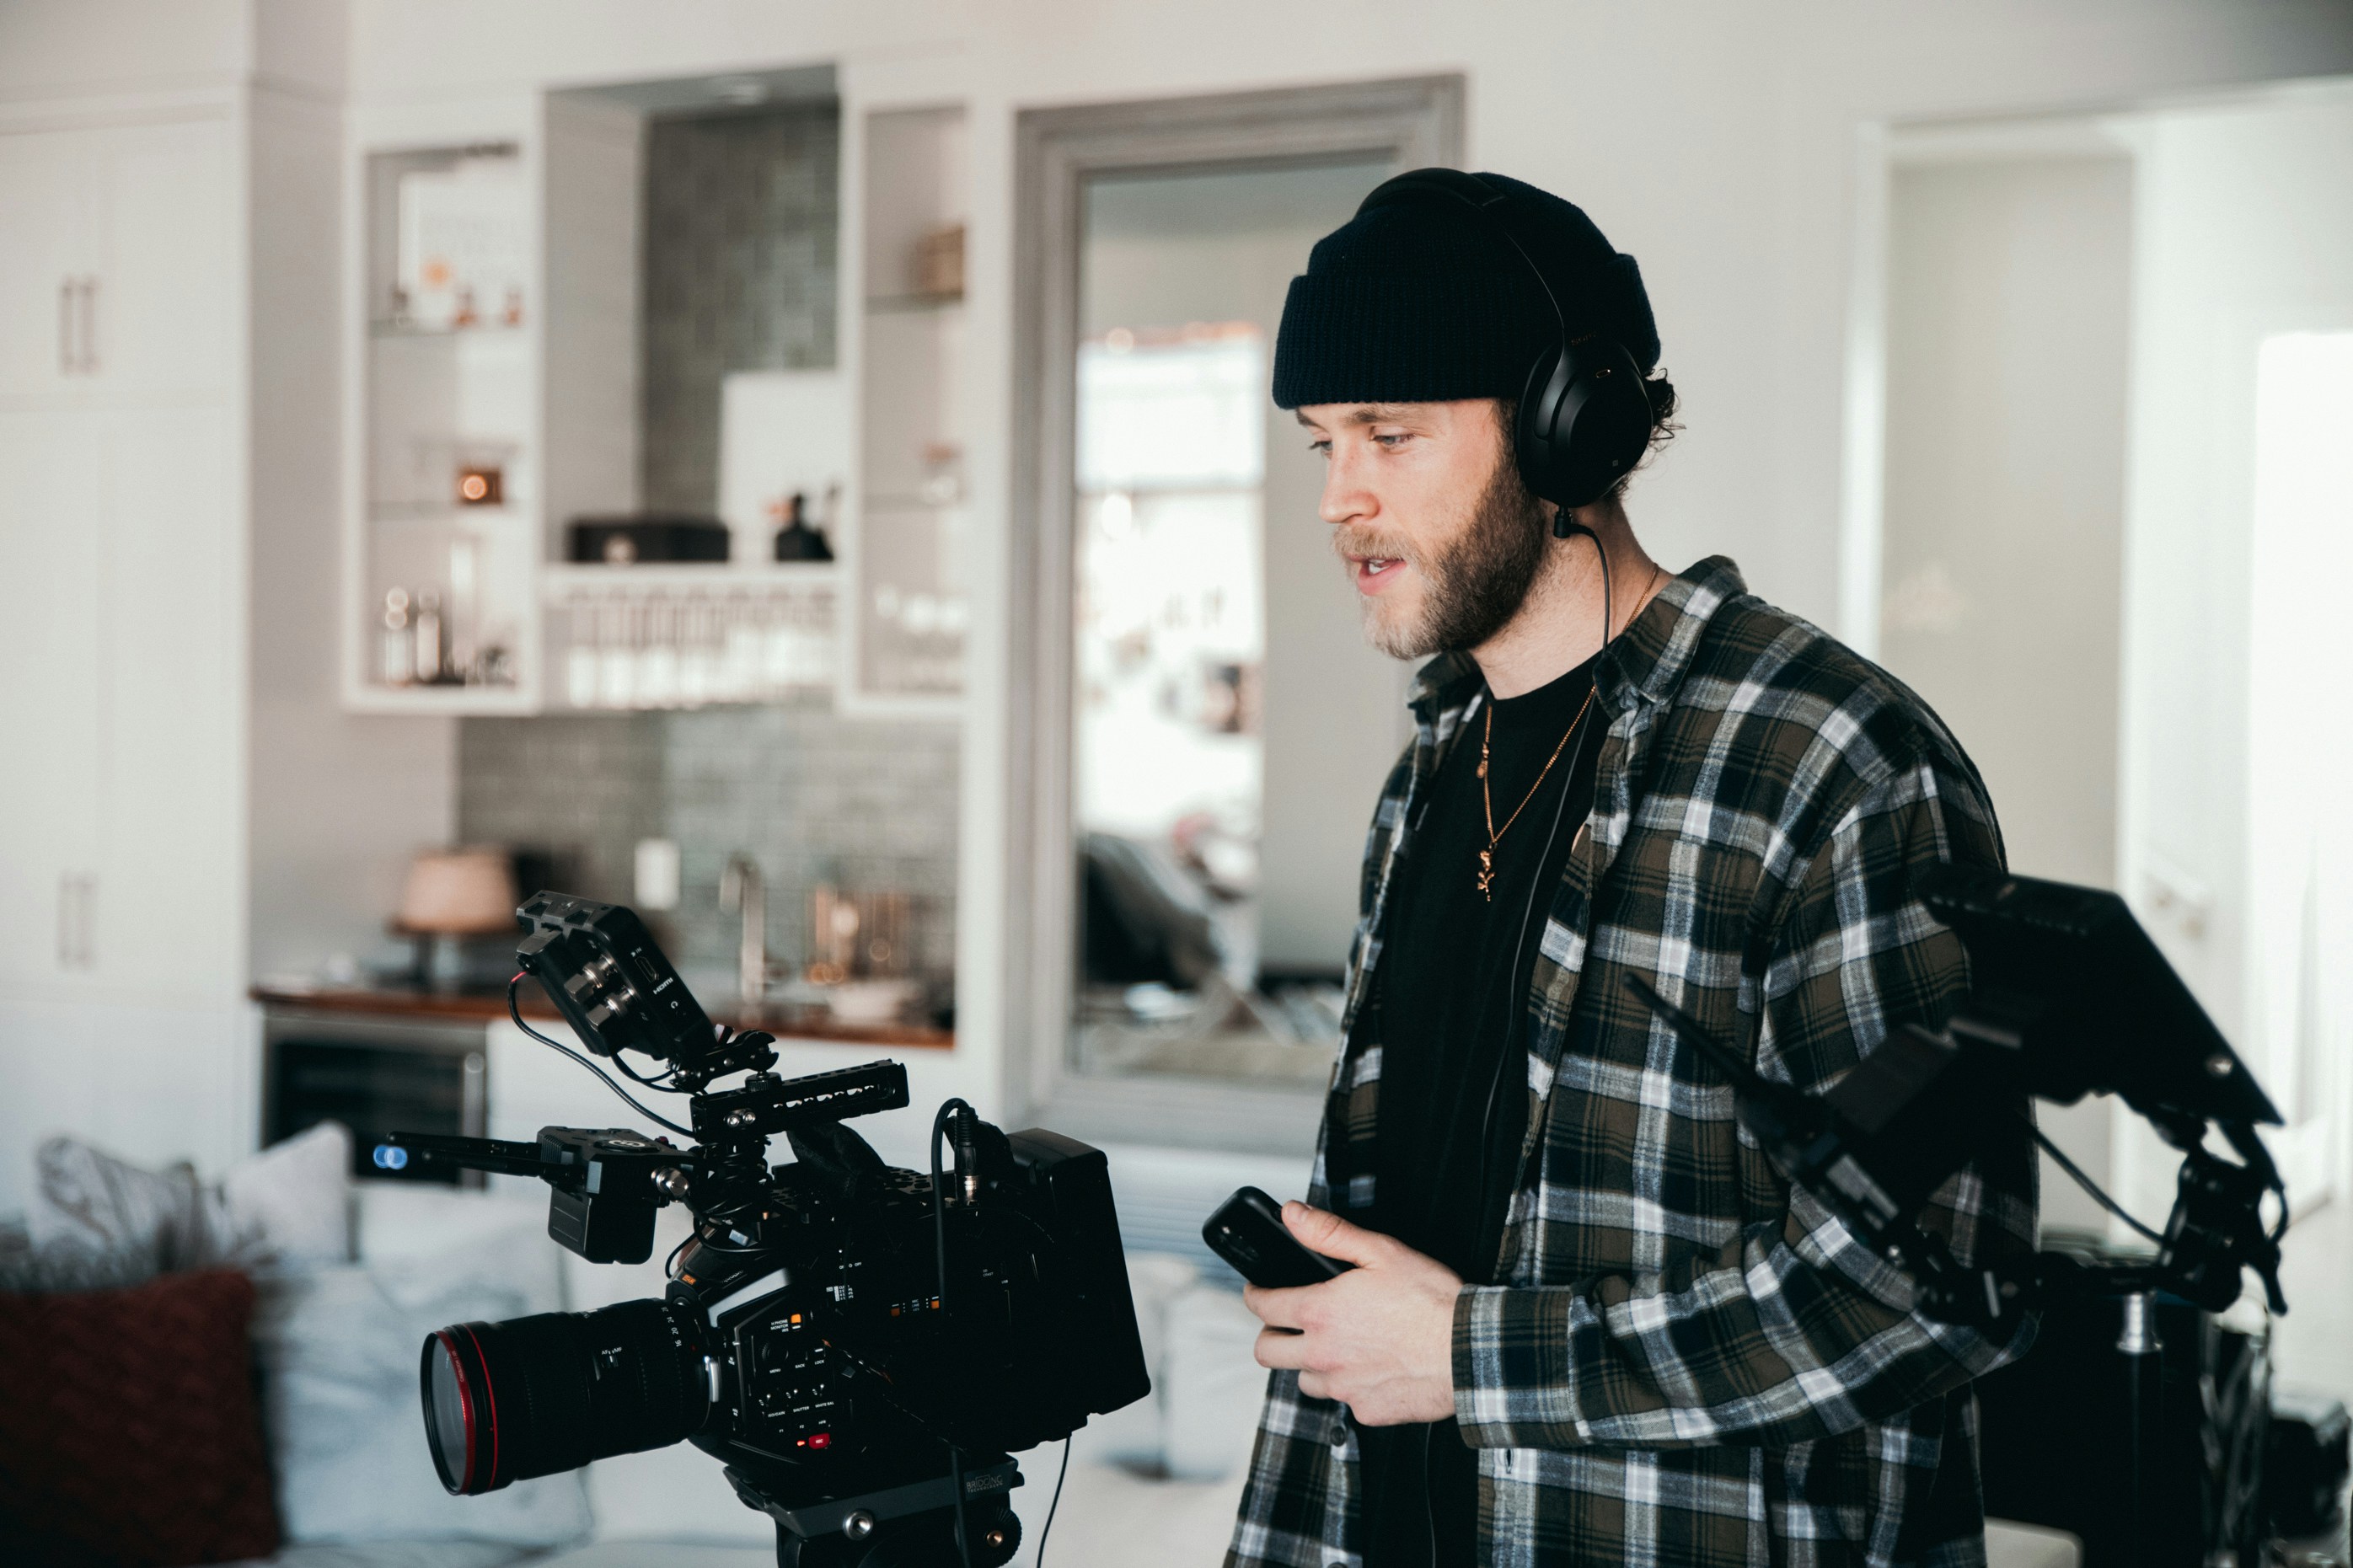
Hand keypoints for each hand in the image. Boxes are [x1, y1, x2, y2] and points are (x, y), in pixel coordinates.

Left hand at [1241, 1202, 1461, 1425]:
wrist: (1469, 1351)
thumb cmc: (1432, 1302)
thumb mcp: (1381, 1251)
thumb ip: (1330, 1232)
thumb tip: (1293, 1215)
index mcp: (1321, 1312)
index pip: (1263, 1307)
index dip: (1255, 1295)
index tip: (1258, 1292)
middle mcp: (1324, 1354)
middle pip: (1267, 1352)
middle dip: (1270, 1334)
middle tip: (1286, 1323)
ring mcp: (1343, 1387)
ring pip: (1302, 1379)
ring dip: (1308, 1363)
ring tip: (1331, 1346)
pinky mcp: (1366, 1411)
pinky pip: (1342, 1400)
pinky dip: (1347, 1385)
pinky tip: (1368, 1368)